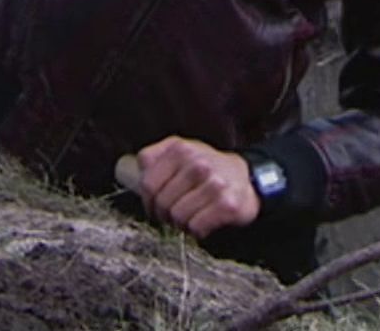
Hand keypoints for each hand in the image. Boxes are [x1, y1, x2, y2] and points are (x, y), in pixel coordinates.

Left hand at [131, 135, 259, 237]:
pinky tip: (202, 222)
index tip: (154, 207)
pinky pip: (196, 227)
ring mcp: (214, 183)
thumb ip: (154, 157)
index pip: (148, 184)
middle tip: (173, 215)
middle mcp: (197, 163)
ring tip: (189, 217)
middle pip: (161, 202)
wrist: (247, 179)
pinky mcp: (227, 204)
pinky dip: (196, 230)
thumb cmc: (207, 169)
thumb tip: (132, 173)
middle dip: (164, 214)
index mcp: (180, 149)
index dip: (147, 201)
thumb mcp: (181, 151)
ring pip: (177, 217)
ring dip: (181, 223)